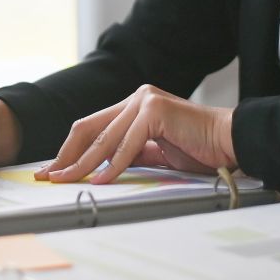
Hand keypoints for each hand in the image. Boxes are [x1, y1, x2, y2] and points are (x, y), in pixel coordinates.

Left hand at [35, 84, 235, 183]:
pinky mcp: (155, 110)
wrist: (231, 141)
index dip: (70, 150)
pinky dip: (111, 166)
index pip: (92, 127)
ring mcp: (144, 101)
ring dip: (82, 164)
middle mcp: (136, 98)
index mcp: (134, 105)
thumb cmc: (199, 148)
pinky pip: (127, 145)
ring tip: (66, 181)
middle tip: (48, 176)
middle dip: (66, 155)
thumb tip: (101, 169)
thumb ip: (131, 152)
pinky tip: (99, 180)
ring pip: (104, 138)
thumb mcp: (157, 152)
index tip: (54, 170)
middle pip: (89, 129)